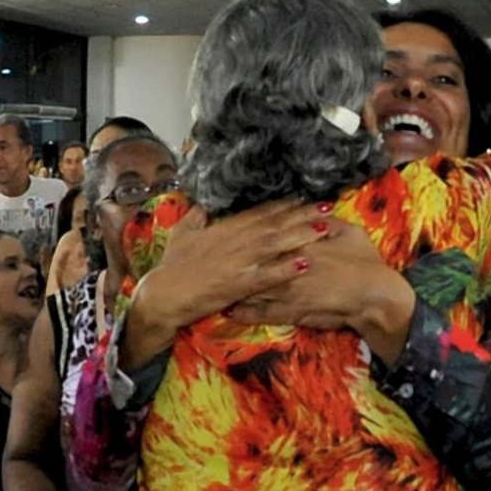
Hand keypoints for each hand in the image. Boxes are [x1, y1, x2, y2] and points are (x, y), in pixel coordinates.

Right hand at [141, 198, 334, 328]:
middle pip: (274, 224)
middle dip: (302, 214)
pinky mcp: (238, 284)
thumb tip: (203, 204)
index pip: (259, 212)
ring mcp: (238, 262)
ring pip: (275, 244)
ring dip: (301, 235)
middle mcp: (235, 240)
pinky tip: (305, 264)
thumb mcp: (182, 233)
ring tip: (325, 228)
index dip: (283, 204)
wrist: (163, 294)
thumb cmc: (171, 265)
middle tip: (327, 205)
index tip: (303, 196)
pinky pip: (267, 275)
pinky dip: (286, 268)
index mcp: (224, 228)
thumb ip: (195, 216)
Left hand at [227, 220, 414, 363]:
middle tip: (211, 257)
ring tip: (212, 284)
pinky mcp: (291, 312)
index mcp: (300, 242)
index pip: (266, 234)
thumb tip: (316, 209)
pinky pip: (261, 314)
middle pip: (252, 259)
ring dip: (232, 286)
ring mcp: (287, 291)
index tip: (229, 231)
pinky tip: (228, 311)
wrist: (376, 297)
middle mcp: (288, 265)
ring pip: (251, 286)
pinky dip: (244, 313)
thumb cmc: (366, 263)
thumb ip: (328, 222)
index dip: (247, 232)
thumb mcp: (350, 232)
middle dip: (232, 259)